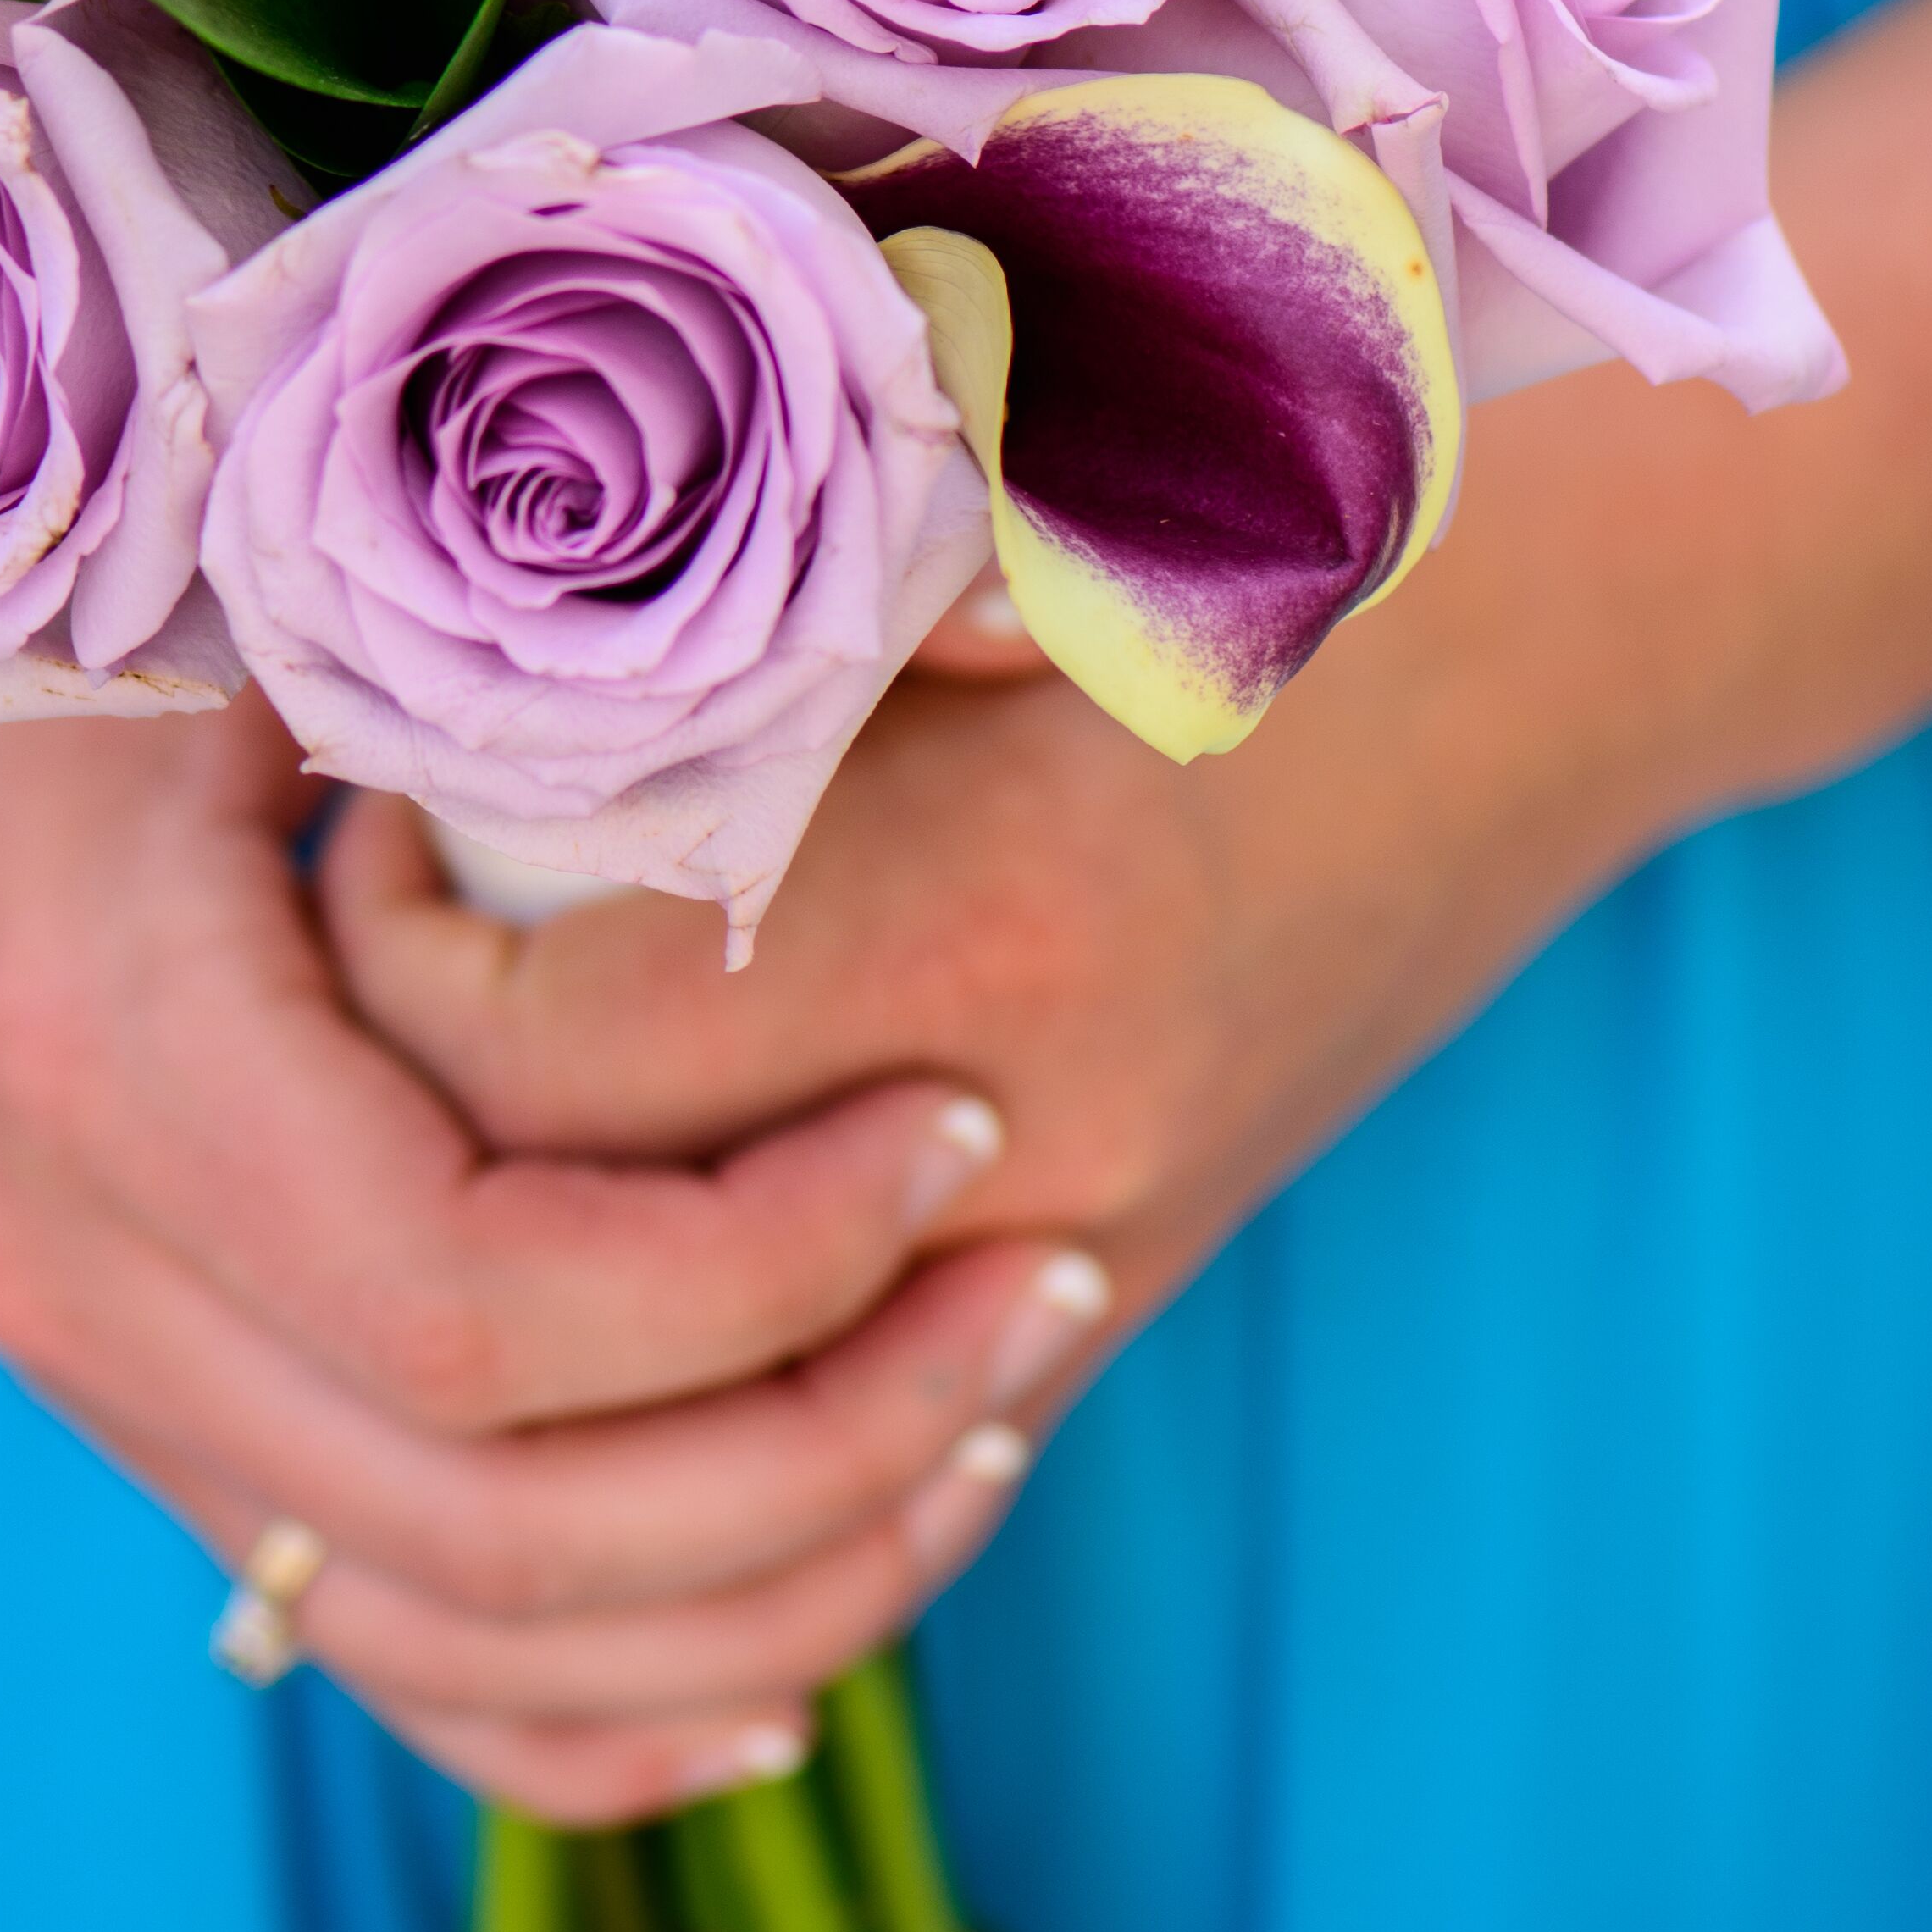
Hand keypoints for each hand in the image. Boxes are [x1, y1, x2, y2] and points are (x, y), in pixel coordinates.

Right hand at [0, 654, 1118, 1816]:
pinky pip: (383, 1669)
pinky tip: (789, 1678)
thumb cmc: (128, 577)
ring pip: (452, 1641)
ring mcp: (95, 1384)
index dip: (759, 1267)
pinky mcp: (148, 1434)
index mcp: (116, 1062)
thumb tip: (1011, 619)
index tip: (962, 1129)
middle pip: (490, 1521)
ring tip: (990, 1442)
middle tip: (1052, 1287)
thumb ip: (646, 611)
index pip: (479, 1305)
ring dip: (755, 1595)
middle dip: (817, 1446)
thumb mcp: (338, 561)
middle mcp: (74, 1272)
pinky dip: (594, 1716)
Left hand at [318, 385, 1687, 1498]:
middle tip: (350, 951)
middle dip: (410, 1122)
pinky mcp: (1112, 1296)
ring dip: (525, 1273)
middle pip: (577, 1244)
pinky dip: (680, 1370)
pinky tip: (585, 1230)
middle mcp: (1037, 1130)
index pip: (537, 1054)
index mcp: (987, 915)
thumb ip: (765, 566)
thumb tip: (450, 609)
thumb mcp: (1017, 491)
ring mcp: (1089, 1246)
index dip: (388, 957)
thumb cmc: (1278, 497)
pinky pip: (825, 1440)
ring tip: (439, 1083)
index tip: (359, 817)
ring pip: (688, 1388)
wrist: (1581, 641)